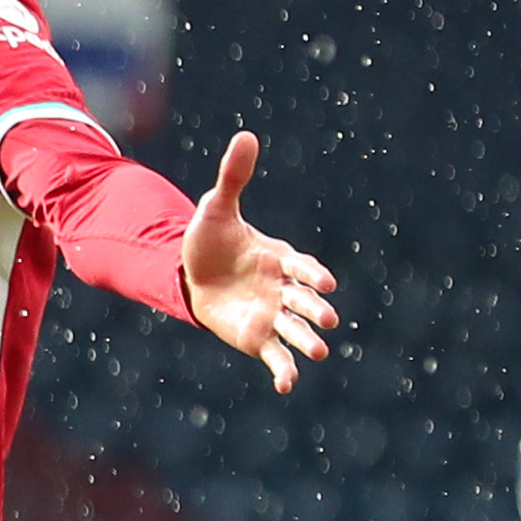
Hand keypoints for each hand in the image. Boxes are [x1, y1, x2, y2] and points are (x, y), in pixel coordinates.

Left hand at [179, 129, 336, 391]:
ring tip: (317, 352)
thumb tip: (246, 135)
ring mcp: (271, 314)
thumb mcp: (216, 209)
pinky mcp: (256, 337)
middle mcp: (281, 288)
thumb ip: (233, 178)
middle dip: (314, 310)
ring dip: (306, 341)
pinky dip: (283, 370)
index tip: (321, 281)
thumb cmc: (211, 240)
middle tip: (327, 320)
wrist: (193, 274)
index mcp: (278, 257)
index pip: (300, 265)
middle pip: (302, 300)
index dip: (310, 272)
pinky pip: (274, 355)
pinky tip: (287, 386)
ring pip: (294, 329)